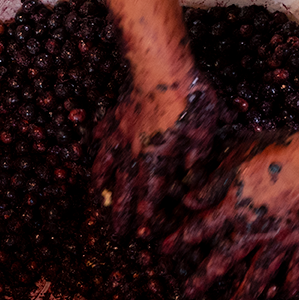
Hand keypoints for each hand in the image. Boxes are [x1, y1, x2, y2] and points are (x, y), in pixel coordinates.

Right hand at [93, 76, 221, 238]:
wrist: (160, 65)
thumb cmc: (188, 97)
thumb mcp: (204, 131)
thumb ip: (198, 158)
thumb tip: (193, 179)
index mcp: (156, 159)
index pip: (151, 196)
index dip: (148, 217)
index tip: (144, 235)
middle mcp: (133, 151)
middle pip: (125, 188)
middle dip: (120, 213)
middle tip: (116, 234)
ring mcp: (121, 132)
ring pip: (106, 164)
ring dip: (102, 184)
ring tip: (97, 198)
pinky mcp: (116, 114)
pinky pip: (103, 133)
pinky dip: (98, 143)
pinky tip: (94, 147)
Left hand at [164, 133, 298, 299]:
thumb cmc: (278, 153)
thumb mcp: (237, 158)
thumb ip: (213, 184)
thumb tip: (188, 201)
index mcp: (233, 207)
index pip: (199, 228)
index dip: (179, 240)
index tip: (163, 251)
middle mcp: (253, 229)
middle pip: (224, 259)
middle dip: (204, 278)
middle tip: (189, 295)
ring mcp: (280, 240)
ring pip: (258, 274)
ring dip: (245, 295)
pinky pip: (296, 269)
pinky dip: (289, 284)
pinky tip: (283, 297)